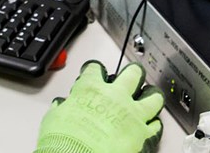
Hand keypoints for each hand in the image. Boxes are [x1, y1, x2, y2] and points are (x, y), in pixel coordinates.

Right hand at [34, 60, 163, 152]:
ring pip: (153, 97)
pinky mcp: (143, 135)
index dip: (94, 69)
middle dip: (132, 73)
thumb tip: (60, 108)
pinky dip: (154, 125)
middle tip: (132, 74)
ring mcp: (133, 115)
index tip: (94, 71)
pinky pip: (156, 126)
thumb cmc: (65, 141)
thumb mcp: (54, 119)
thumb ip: (61, 109)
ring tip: (151, 95)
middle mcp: (116, 97)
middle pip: (132, 74)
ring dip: (152, 96)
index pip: (95, 69)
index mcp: (92, 89)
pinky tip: (153, 124)